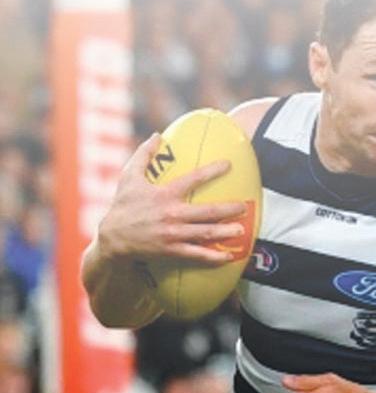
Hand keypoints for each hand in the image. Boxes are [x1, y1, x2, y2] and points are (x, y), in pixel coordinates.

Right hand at [98, 134, 246, 264]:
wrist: (113, 238)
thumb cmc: (122, 205)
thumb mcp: (129, 176)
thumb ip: (144, 154)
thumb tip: (157, 135)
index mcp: (165, 194)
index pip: (194, 179)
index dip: (213, 171)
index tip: (229, 165)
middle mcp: (172, 214)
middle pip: (207, 211)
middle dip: (228, 209)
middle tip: (245, 206)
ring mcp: (173, 234)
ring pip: (205, 233)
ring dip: (225, 232)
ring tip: (242, 231)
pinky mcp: (172, 251)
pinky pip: (196, 255)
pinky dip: (213, 257)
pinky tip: (227, 257)